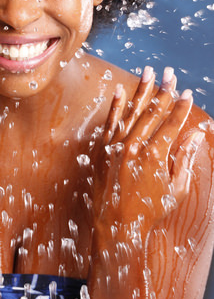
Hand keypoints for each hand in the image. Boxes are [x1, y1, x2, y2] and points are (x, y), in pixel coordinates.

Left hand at [93, 67, 203, 237]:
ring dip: (142, 90)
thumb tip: (196, 136)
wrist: (115, 226)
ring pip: (131, 111)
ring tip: (149, 71)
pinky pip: (109, 122)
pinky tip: (120, 90)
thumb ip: (184, 159)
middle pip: (153, 112)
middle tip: (170, 72)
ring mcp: (115, 146)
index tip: (187, 92)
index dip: (181, 107)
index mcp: (155, 156)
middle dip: (164, 90)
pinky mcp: (101, 149)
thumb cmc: (149, 210)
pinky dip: (115, 105)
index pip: (172, 124)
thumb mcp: (175, 189)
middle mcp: (134, 146)